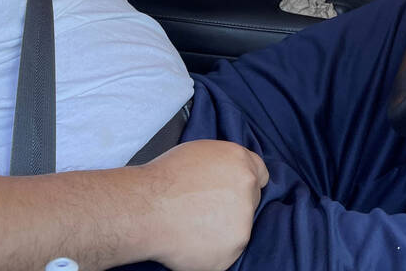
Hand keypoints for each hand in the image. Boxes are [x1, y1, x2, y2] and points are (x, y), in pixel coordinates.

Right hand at [137, 140, 267, 270]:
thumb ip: (223, 165)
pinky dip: (211, 250)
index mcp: (240, 162)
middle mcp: (247, 189)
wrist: (145, 208)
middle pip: (249, 202)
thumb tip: (227, 175)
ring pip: (238, 229)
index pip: (260, 174)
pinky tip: (191, 240)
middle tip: (204, 210)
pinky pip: (225, 252)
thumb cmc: (162, 179)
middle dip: (232, 207)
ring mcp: (243, 222)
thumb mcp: (198, 153)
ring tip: (192, 225)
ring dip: (221, 230)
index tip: (235, 191)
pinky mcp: (232, 250)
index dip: (245, 183)